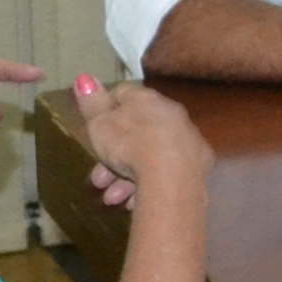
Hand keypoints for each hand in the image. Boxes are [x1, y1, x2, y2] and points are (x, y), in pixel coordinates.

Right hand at [63, 77, 209, 213]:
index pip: (124, 95)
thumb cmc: (129, 143)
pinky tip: (132, 203)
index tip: (93, 130)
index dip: (105, 112)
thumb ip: (91, 102)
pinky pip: (166, 174)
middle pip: (136, 133)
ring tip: (112, 199)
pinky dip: (148, 187)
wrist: (171, 175)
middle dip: (112, 157)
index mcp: (148, 100)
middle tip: (98, 180)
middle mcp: (172, 115)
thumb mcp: (100, 123)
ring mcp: (187, 140)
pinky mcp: (198, 166)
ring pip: (149, 157)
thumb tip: (84, 77)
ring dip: (125, 178)